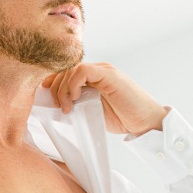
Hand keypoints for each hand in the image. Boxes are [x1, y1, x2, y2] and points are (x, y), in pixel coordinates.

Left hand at [41, 63, 167, 135]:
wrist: (146, 123)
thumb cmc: (122, 118)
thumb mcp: (91, 110)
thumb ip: (77, 104)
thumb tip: (54, 107)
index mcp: (92, 78)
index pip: (65, 72)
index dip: (52, 83)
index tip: (46, 99)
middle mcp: (97, 71)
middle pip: (65, 70)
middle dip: (55, 88)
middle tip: (58, 107)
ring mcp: (103, 71)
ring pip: (71, 69)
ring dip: (63, 89)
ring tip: (66, 107)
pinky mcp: (109, 75)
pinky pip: (83, 70)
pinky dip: (74, 83)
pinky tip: (75, 98)